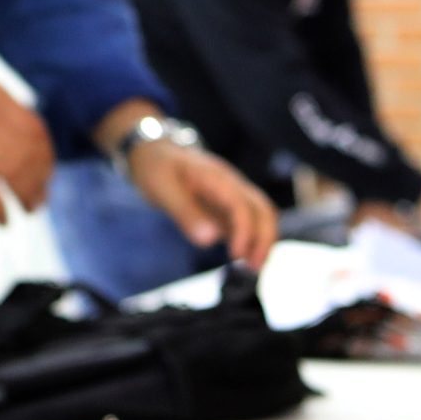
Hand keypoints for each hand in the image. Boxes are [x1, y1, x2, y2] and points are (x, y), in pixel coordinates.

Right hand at [0, 67, 53, 225]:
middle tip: (41, 199)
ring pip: (14, 171)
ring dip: (27, 194)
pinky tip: (3, 219)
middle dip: (41, 180)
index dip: (47, 155)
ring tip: (29, 209)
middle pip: (29, 153)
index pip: (35, 129)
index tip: (47, 173)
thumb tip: (18, 137)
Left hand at [127, 141, 276, 267]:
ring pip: (260, 216)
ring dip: (262, 240)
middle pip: (262, 209)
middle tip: (255, 268)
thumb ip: (186, 213)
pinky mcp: (225, 205)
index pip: (241, 205)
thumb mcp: (163, 189)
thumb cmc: (157, 167)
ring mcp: (230, 195)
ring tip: (254, 268)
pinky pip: (247, 221)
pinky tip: (244, 258)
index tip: (236, 254)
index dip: (244, 230)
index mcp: (215, 178)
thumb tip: (209, 240)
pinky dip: (251, 239)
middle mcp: (230, 185)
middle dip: (265, 238)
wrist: (155, 151)